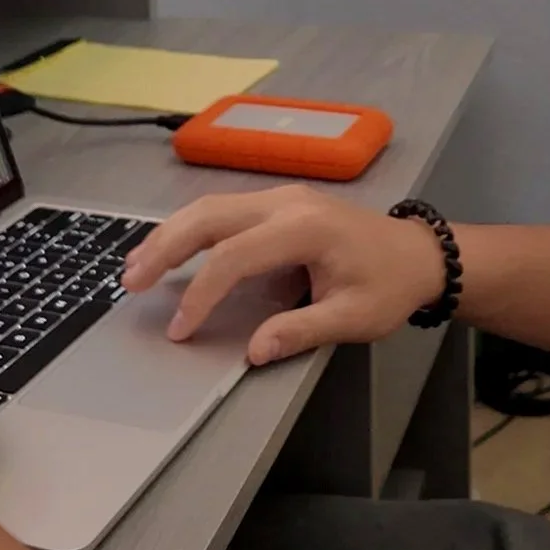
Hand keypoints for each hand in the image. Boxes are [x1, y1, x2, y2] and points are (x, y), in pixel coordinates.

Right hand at [121, 185, 445, 364]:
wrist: (419, 254)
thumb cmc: (389, 286)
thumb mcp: (354, 319)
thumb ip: (300, 332)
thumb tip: (253, 352)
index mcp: (304, 228)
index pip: (233, 257)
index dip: (201, 295)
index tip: (181, 331)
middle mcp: (286, 202)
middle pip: (209, 216)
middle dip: (164, 248)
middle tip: (130, 282)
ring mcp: (281, 197)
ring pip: (210, 207)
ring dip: (170, 234)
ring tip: (135, 267)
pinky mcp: (278, 203)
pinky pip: (223, 210)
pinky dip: (190, 229)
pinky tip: (169, 250)